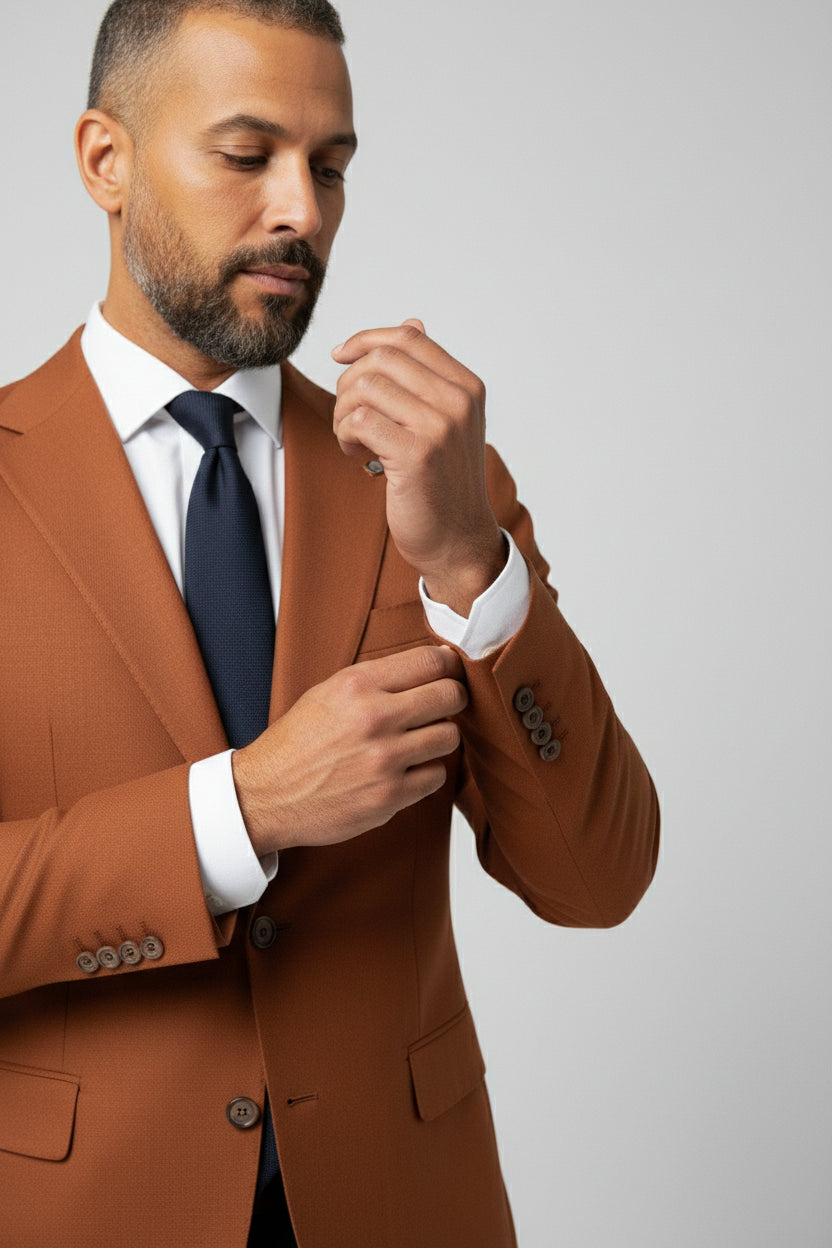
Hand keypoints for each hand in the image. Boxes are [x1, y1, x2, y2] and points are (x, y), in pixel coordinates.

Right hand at [231, 646, 466, 853]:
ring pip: (450, 737)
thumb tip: (436, 662)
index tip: (450, 672)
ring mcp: (385, 760)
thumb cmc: (297, 743)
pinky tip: (404, 771)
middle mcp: (374, 718)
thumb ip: (379, 679)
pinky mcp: (390, 797)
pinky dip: (426, 773)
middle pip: (451, 697)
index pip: (432, 662)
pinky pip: (436, 776)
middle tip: (443, 706)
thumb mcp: (329, 691)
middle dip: (453, 699)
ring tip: (418, 741)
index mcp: (357, 685)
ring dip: (439, 738)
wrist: (266, 795)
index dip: (449, 665)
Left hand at [332, 320, 505, 614]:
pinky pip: (359, 420)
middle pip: (381, 359)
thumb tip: (411, 324)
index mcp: (466, 387)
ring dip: (344, 413)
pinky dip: (345, 435)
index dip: (365, 340)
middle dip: (349, 383)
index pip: (408, 338)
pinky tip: (357, 454)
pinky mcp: (416, 454)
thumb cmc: (443, 483)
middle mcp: (458, 402)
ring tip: (353, 439)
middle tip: (349, 417)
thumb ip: (428, 376)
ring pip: (365, 387)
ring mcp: (440, 427)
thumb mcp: (445, 422)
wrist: (458, 541)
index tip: (340, 357)